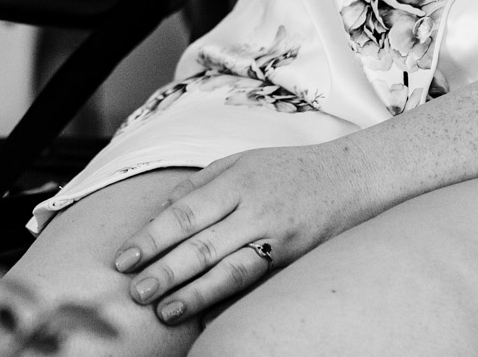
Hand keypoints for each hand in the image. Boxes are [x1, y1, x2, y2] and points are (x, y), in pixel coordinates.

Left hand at [109, 143, 365, 327]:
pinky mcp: (295, 259)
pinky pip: (257, 281)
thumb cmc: (289, 169)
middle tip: (136, 292)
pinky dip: (230, 299)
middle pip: (203, 244)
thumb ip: (200, 185)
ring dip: (195, 293)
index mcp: (236, 180)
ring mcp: (278, 237)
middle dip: (166, 270)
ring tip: (166, 311)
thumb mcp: (241, 162)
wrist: (352, 178)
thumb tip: (160, 210)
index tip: (125, 258)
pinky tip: (207, 315)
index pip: (185, 212)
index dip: (152, 237)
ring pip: (231, 269)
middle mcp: (256, 209)